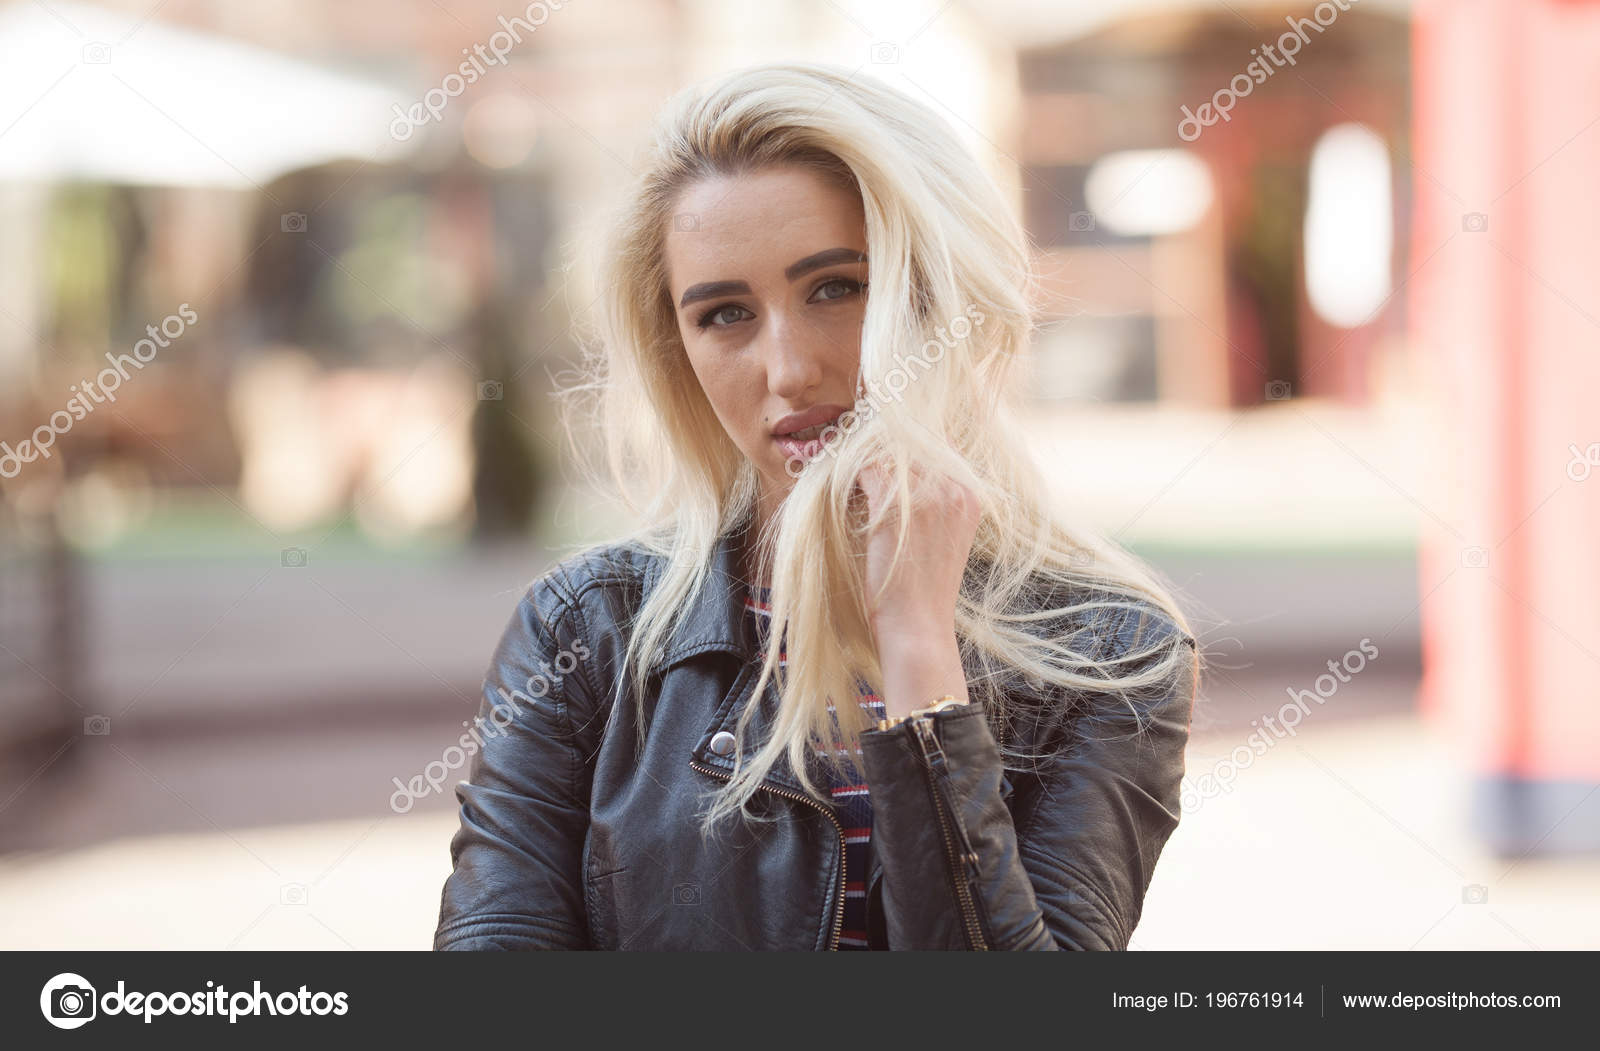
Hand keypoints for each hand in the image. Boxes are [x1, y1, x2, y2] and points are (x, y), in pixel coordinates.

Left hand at [854, 457, 980, 719]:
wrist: (918, 629)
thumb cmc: (922, 592)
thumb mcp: (940, 541)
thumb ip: (931, 504)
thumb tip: (892, 473)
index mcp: (970, 496)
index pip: (935, 445)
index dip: (903, 446)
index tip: (879, 456)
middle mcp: (955, 489)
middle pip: (909, 443)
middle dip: (878, 448)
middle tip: (853, 458)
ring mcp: (927, 495)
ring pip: (885, 452)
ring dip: (862, 461)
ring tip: (846, 476)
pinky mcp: (895, 506)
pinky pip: (865, 468)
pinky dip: (849, 476)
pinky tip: (843, 492)